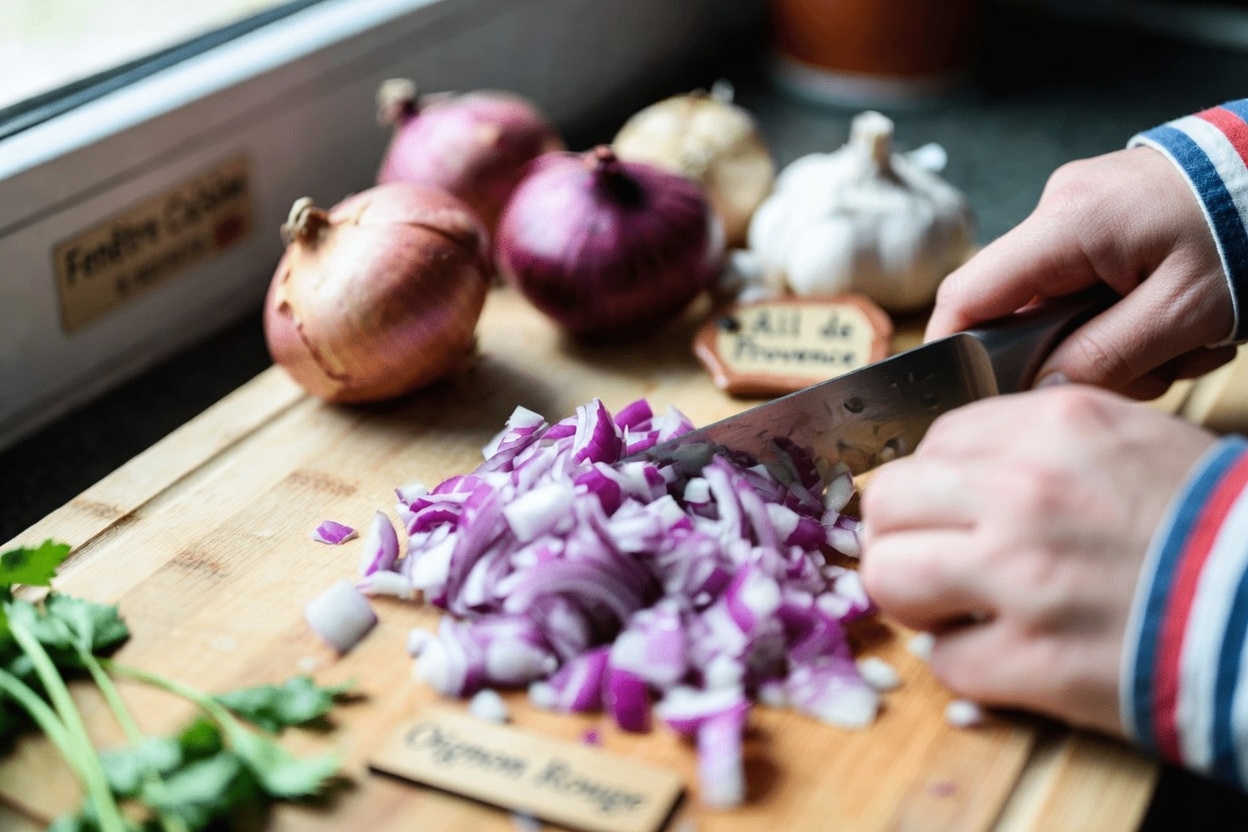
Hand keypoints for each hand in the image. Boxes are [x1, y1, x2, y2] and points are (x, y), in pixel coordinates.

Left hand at [858, 385, 1217, 735]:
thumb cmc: (1209, 521)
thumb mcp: (1125, 438)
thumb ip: (1032, 440)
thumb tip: (950, 467)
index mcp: (1051, 428)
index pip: (931, 443)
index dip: (933, 483)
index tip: (946, 509)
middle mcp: (1024, 492)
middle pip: (886, 501)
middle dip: (900, 532)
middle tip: (931, 555)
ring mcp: (1022, 576)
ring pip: (890, 576)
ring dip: (913, 595)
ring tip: (953, 604)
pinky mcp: (1032, 659)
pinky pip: (942, 659)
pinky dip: (965, 661)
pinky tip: (1004, 651)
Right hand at [927, 146, 1236, 399]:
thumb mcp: (1185, 312)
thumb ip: (1105, 357)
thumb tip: (1043, 390)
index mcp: (1068, 222)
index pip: (968, 294)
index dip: (952, 348)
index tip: (959, 392)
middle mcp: (1060, 205)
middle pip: (1017, 307)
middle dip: (1068, 354)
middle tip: (1142, 373)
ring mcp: (1080, 207)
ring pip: (1056, 303)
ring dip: (1108, 339)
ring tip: (1179, 345)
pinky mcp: (1101, 216)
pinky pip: (1084, 283)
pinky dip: (1122, 316)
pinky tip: (1172, 322)